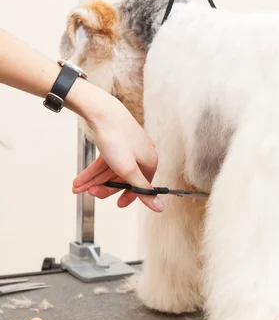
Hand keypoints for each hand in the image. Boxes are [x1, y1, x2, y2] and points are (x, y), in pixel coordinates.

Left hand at [72, 91, 162, 211]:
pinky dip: (93, 170)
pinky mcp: (115, 141)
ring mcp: (127, 147)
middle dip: (104, 187)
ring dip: (94, 180)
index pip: (141, 185)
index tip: (117, 205)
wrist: (101, 111)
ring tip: (78, 187)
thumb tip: (159, 207)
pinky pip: (105, 161)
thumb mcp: (128, 170)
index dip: (128, 195)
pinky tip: (80, 178)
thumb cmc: (116, 138)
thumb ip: (142, 190)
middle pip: (123, 178)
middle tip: (90, 193)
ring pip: (110, 170)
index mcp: (149, 161)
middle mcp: (141, 154)